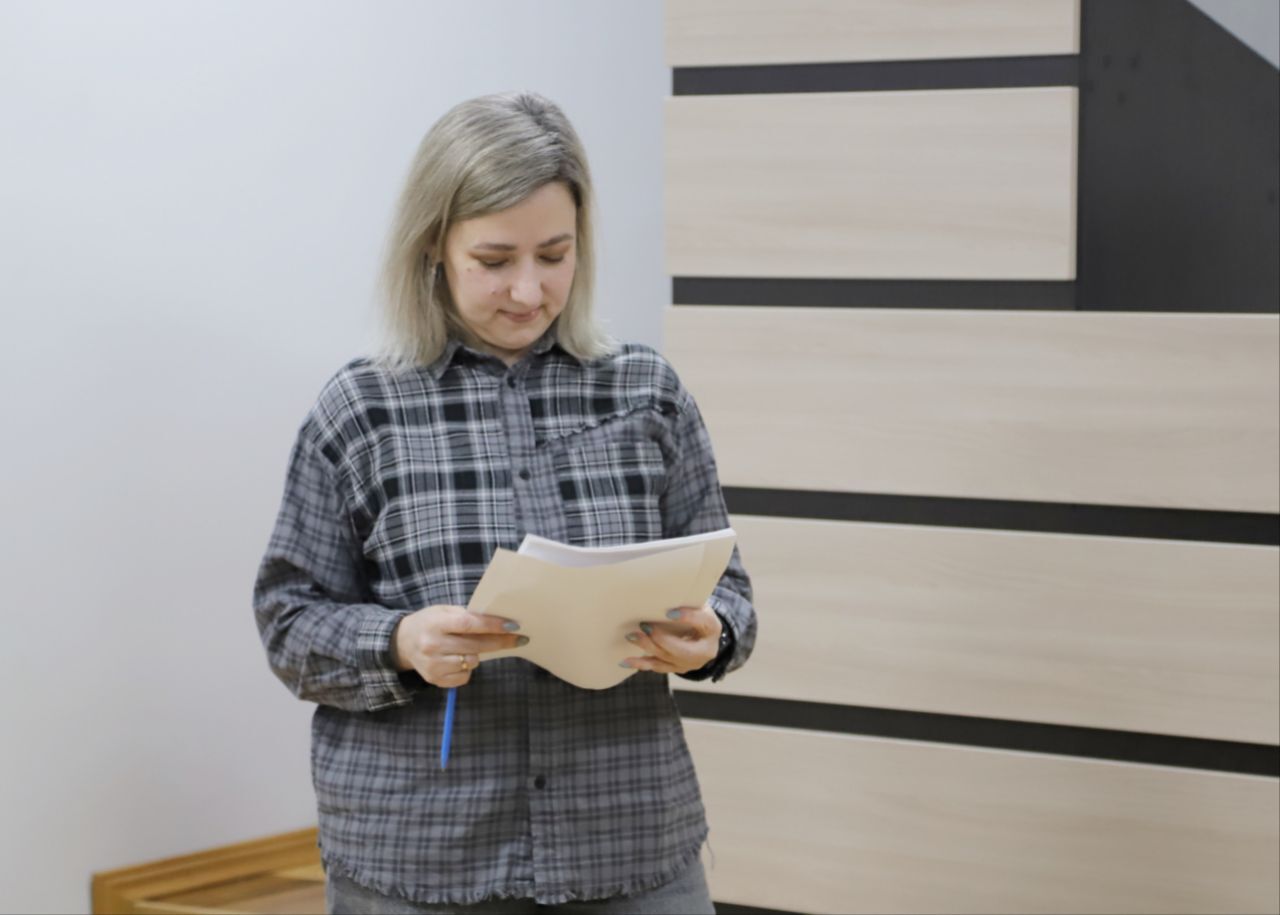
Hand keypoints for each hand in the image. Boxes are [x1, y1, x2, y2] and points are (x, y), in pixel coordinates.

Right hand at [391, 605, 525, 687]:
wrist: (403, 642)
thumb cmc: (430, 622)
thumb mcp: (444, 611)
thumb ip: (467, 615)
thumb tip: (499, 621)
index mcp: (436, 623)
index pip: (469, 624)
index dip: (493, 625)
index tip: (513, 625)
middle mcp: (432, 645)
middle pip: (475, 646)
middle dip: (499, 642)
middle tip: (518, 638)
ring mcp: (433, 664)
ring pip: (471, 662)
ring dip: (478, 655)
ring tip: (471, 647)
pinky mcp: (434, 679)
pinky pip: (464, 677)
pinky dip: (468, 669)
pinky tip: (460, 659)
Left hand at [620, 603, 721, 674]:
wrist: (704, 634)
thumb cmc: (697, 613)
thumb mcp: (698, 603)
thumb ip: (685, 599)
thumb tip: (660, 589)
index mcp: (712, 628)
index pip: (703, 622)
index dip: (687, 617)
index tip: (669, 612)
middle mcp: (705, 650)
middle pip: (683, 650)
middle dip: (662, 640)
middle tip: (645, 627)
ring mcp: (692, 663)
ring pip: (668, 659)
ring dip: (648, 648)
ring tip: (631, 636)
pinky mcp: (679, 668)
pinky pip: (658, 667)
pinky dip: (641, 664)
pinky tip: (626, 661)